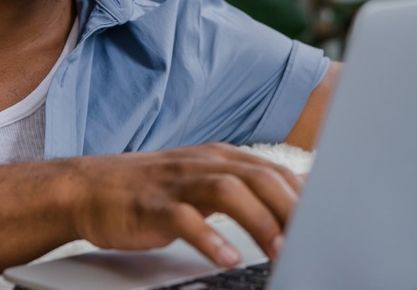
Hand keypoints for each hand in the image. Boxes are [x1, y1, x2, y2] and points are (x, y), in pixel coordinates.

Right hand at [64, 143, 300, 266]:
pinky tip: (226, 257)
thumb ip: (248, 187)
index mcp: (220, 158)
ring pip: (228, 191)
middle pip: (259, 177)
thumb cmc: (152, 191)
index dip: (305, 197)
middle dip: (290, 209)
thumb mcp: (205, 180)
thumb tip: (298, 195)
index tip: (328, 223)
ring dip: (259, 221)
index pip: (275, 171)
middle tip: (311, 241)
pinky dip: (209, 237)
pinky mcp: (152, 206)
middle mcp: (203, 164)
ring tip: (279, 251)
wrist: (89, 188)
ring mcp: (177, 183)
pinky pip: (184, 219)